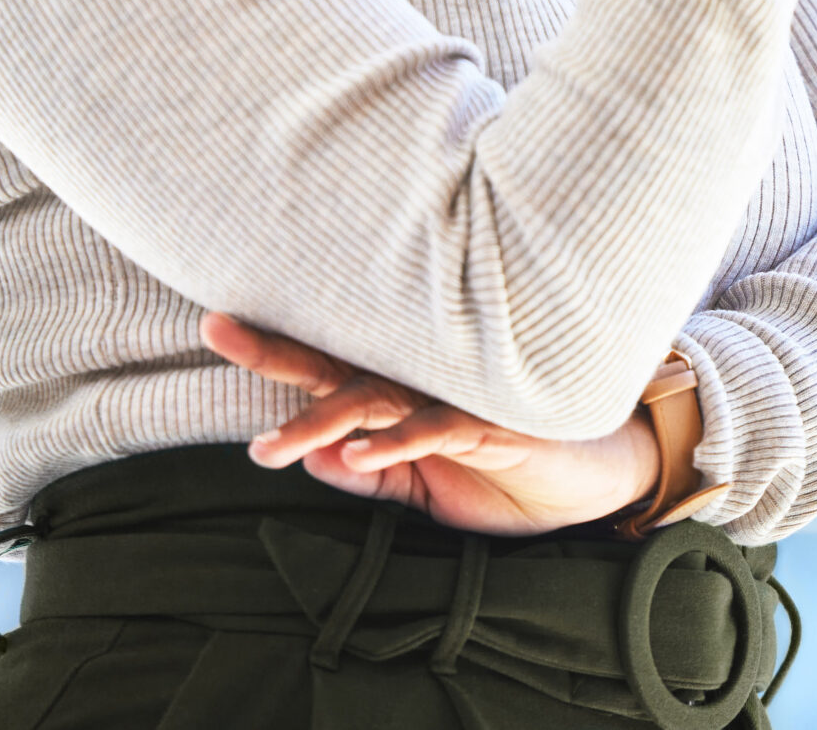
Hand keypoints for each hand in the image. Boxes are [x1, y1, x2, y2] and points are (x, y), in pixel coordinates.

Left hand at [200, 312, 658, 535]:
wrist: (602, 477)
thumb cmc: (512, 475)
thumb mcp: (428, 490)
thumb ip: (374, 474)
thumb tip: (313, 459)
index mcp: (402, 395)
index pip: (326, 371)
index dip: (272, 351)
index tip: (214, 326)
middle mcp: (423, 384)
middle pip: (338, 366)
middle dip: (277, 352)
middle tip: (217, 329)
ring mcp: (458, 398)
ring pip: (378, 399)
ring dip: (322, 421)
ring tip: (271, 449)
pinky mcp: (497, 423)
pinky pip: (439, 429)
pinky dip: (398, 442)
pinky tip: (357, 454)